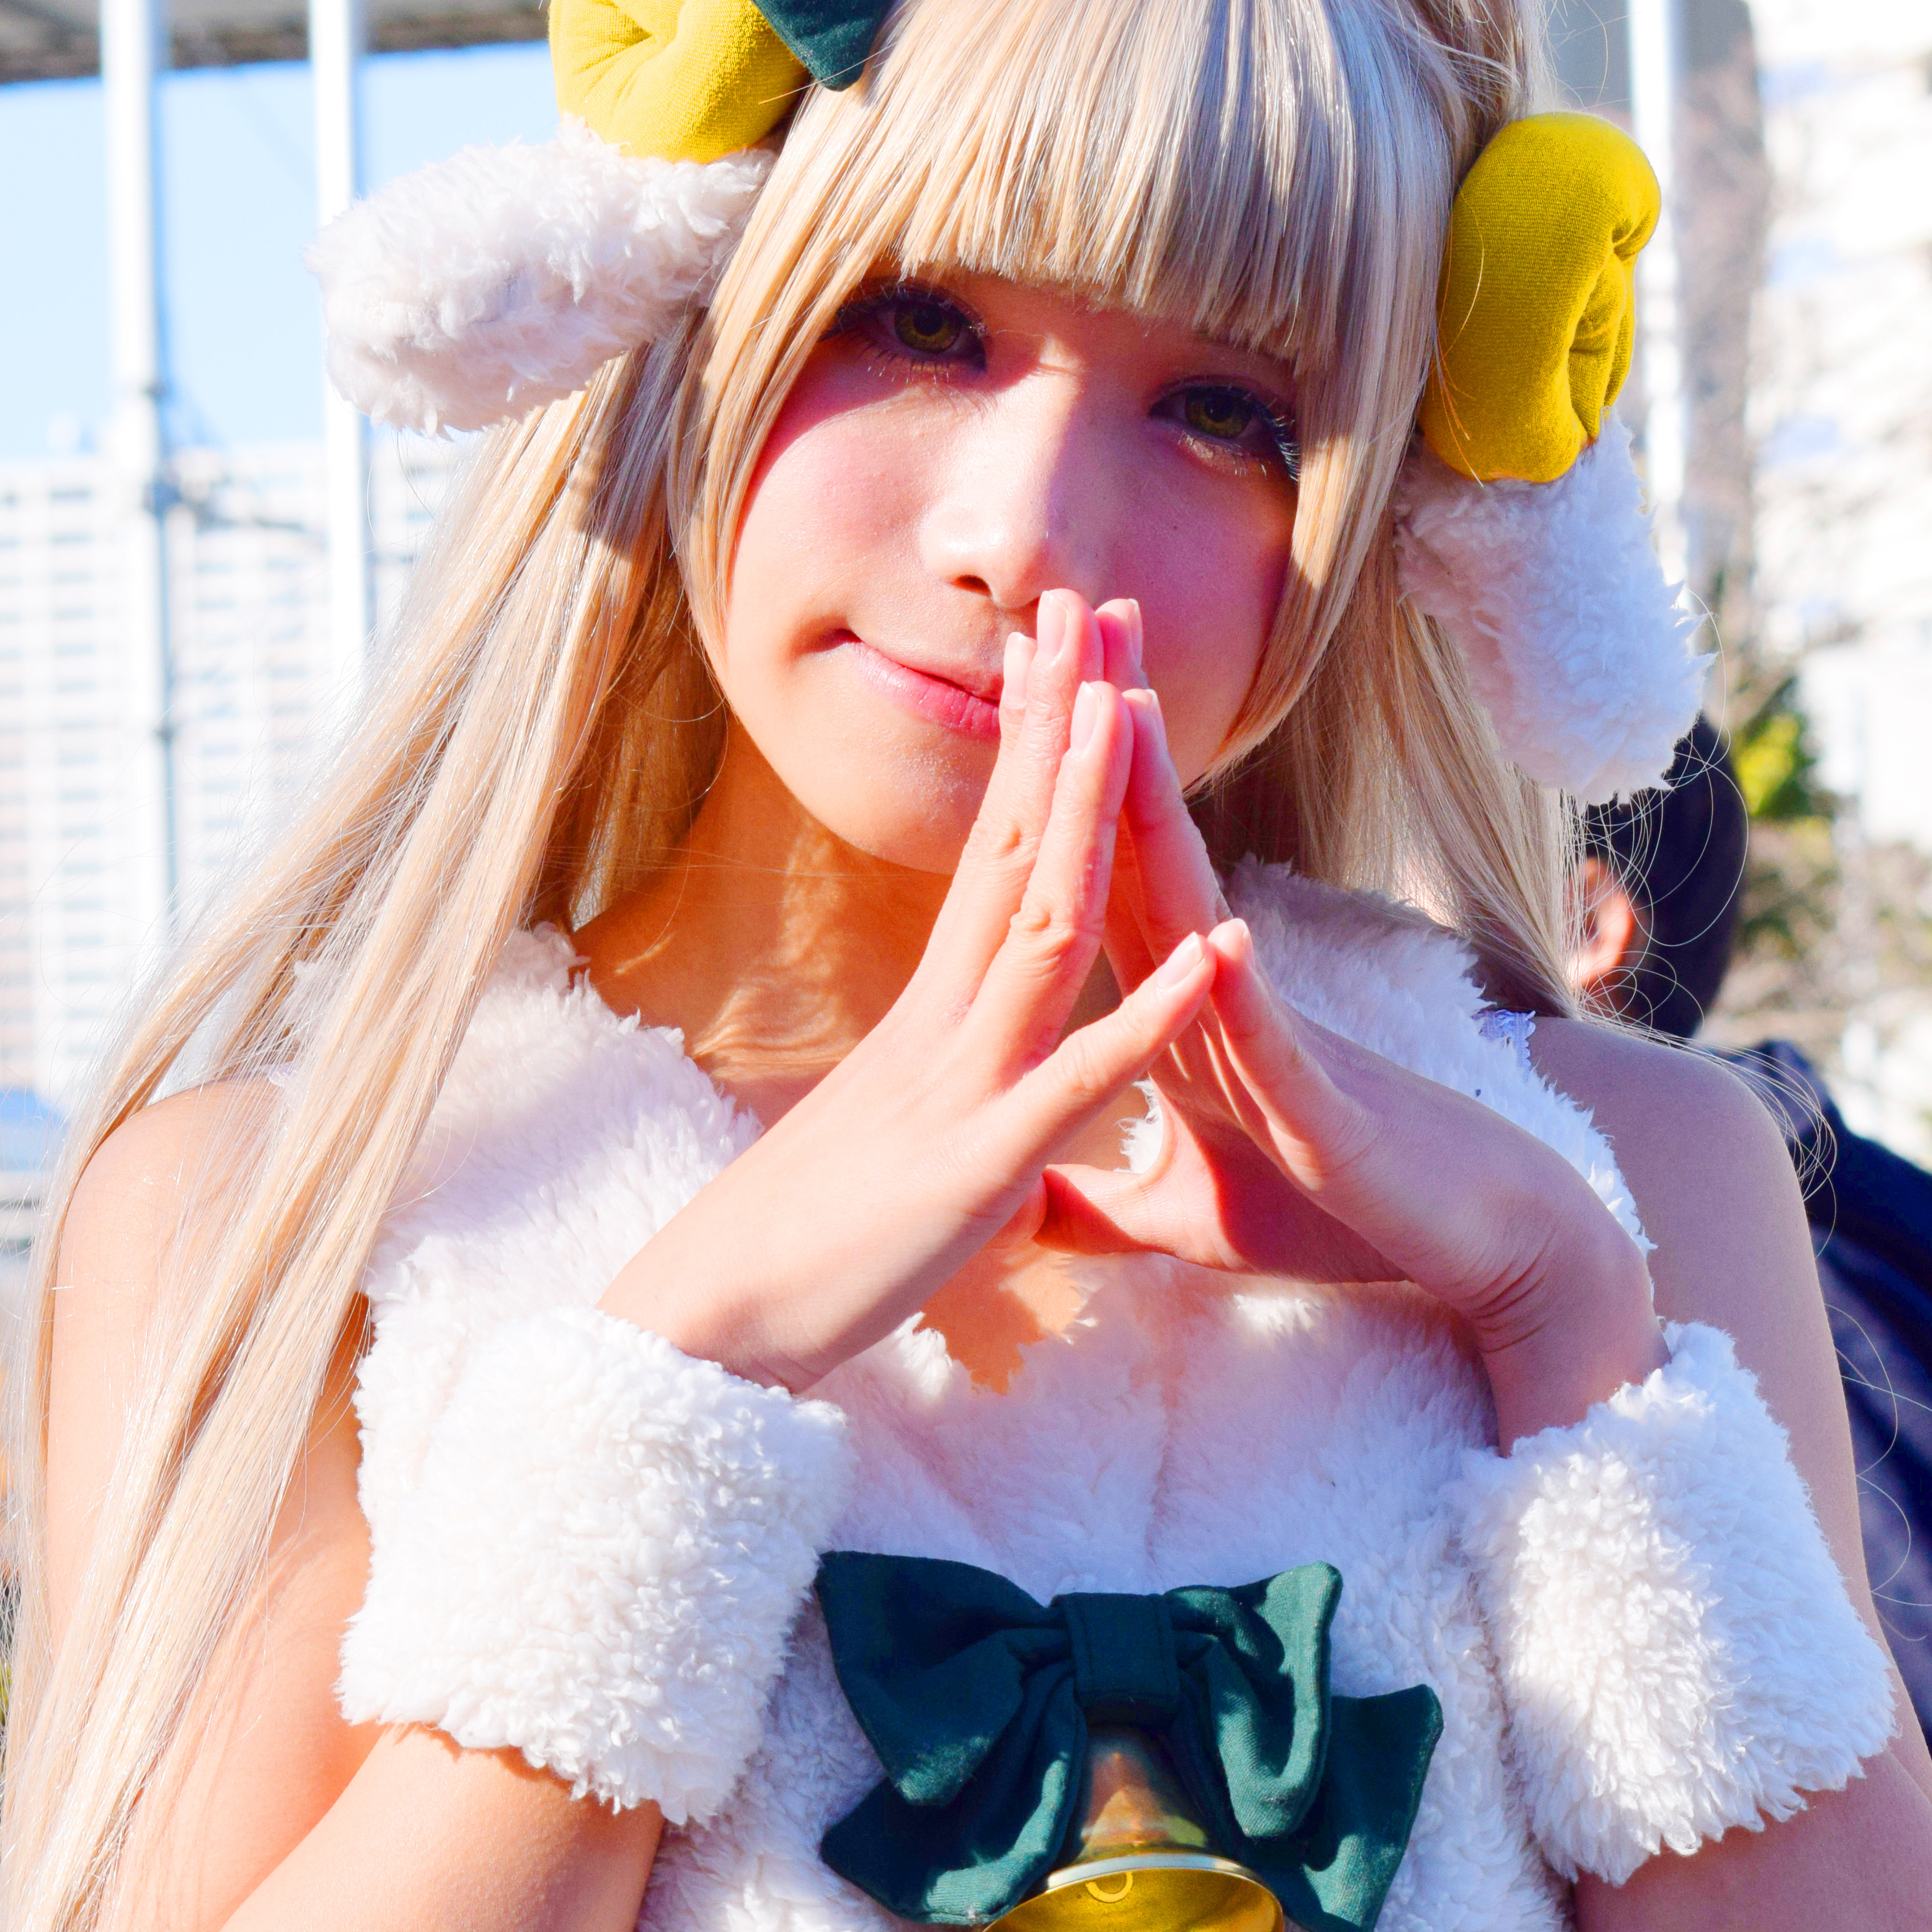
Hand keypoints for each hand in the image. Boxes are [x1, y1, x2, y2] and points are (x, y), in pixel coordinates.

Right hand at [599, 599, 1221, 1394]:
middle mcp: (944, 1026)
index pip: (990, 858)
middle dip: (1054, 723)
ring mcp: (961, 1086)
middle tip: (1086, 598)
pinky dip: (1157, 1014)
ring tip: (1137, 708)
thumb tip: (1010, 1139)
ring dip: (1091, 813)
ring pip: (1044, 924)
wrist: (711, 1332)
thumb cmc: (803, 1265)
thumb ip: (967, 1134)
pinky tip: (1221, 952)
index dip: (1030, 752)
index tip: (1058, 652)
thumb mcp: (908, 1174)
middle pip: (1011, 848)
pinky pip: (1083, 1078)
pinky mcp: (980, 1165)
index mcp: (932, 1022)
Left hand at [1041, 631, 1661, 1430]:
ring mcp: (1283, 1054)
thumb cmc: (1345, 1221)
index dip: (1059, 786)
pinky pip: (1282, 1052)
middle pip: (1151, 858)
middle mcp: (1231, 1010)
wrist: (1482, 1256)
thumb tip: (1018, 1203)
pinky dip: (1249, 1000)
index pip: (1110, 883)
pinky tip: (1224, 940)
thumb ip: (1104, 1206)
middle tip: (1072, 607)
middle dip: (1109, 739)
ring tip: (1132, 713)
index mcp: (1187, 1023)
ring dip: (1167, 823)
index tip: (1022, 680)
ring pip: (1210, 921)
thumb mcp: (1192, 1220)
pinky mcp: (1330, 1123)